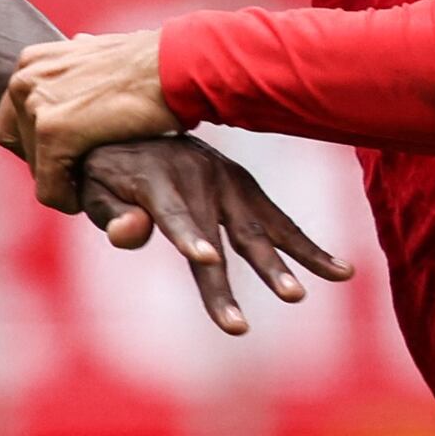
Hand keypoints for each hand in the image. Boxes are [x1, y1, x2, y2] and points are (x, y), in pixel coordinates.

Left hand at [0, 27, 175, 206]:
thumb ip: (78, 63)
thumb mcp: (102, 54)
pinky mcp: (52, 132)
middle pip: (19, 144)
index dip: (37, 144)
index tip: (68, 154)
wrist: (178, 64)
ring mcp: (35, 103)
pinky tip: (90, 197)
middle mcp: (25, 78)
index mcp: (32, 61)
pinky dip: (68, 200)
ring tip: (92, 180)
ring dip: (61, 180)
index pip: (13, 119)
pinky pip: (49, 188)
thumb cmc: (154, 64)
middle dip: (49, 162)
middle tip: (82, 171)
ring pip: (35, 168)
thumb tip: (75, 47)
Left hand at [69, 135, 353, 336]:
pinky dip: (308, 248)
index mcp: (159, 180)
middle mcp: (201, 179)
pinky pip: (281, 223)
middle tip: (265, 309)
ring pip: (263, 229)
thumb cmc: (106, 171)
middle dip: (248, 271)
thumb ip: (109, 213)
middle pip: (229, 233)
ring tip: (303, 294)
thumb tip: (131, 232)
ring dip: (288, 262)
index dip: (190, 235)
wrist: (135, 126)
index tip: (206, 259)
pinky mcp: (247, 189)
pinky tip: (341, 271)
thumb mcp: (93, 189)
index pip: (176, 214)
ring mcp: (230, 182)